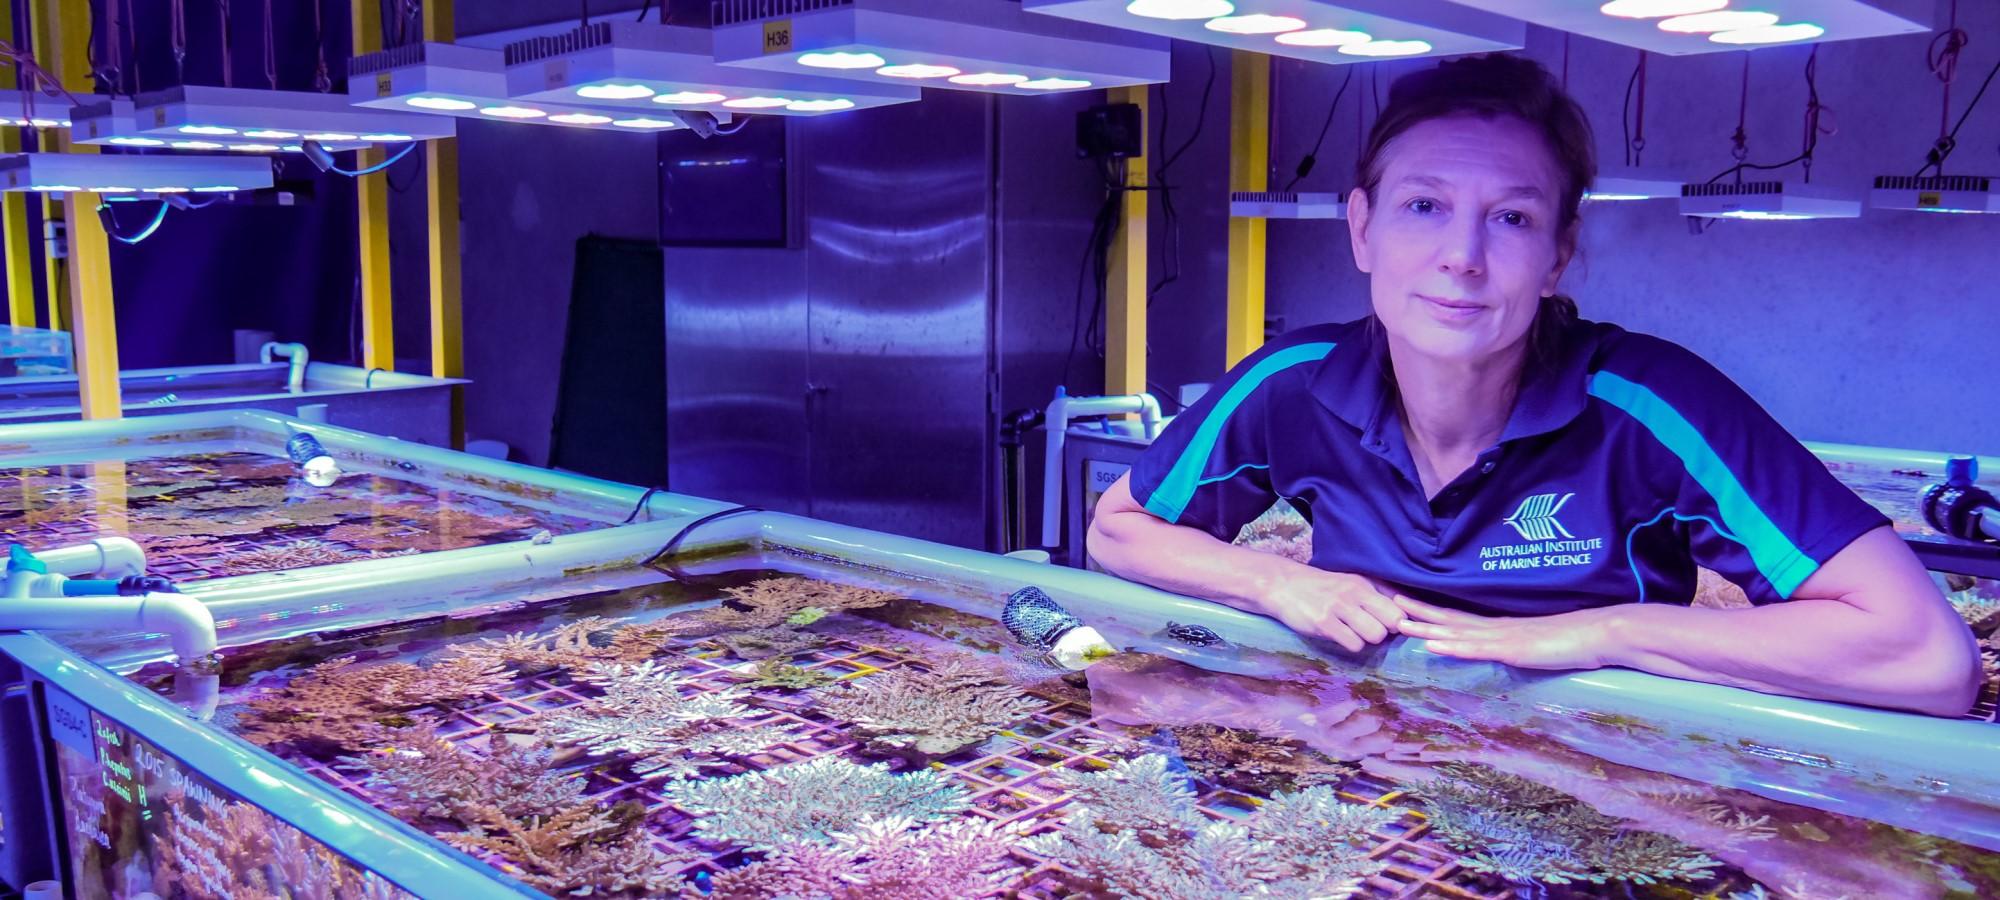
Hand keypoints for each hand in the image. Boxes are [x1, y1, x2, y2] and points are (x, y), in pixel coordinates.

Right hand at [1257, 566, 1410, 652]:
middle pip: (1392, 623)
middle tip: (1369, 630)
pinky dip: (1350, 645)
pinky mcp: (1323, 623)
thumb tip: (1407, 607)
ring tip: (1353, 633)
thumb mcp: (1351, 582)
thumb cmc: (1322, 587)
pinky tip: (1340, 637)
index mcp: (1363, 584)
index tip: (1386, 625)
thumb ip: (1378, 593)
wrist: (1283, 585)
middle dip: (1384, 632)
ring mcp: (1338, 608)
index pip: (1399, 608)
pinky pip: (1353, 644)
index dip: (1397, 622)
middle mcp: (1354, 594)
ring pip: (1375, 635)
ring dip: (1367, 640)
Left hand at [1394, 596, 1618, 670]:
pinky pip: (1478, 648)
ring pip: (1456, 632)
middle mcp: (1495, 627)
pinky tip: (1434, 645)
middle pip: (1448, 618)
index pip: (1456, 617)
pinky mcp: (1513, 649)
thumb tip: (1498, 649)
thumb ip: (1513, 644)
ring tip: (1398, 623)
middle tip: (1387, 602)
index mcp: (1498, 626)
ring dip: (1426, 628)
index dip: (1429, 611)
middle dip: (1417, 612)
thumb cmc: (1570, 640)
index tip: (1404, 603)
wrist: (1598, 634)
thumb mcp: (1533, 644)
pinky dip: (1454, 647)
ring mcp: (1503, 637)